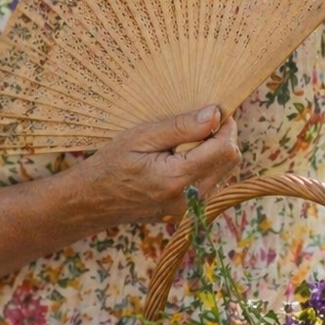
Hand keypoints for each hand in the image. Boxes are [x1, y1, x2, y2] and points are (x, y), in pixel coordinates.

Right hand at [71, 106, 241, 225]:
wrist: (93, 201)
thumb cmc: (112, 164)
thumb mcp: (142, 137)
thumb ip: (181, 127)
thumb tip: (215, 115)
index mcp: (177, 178)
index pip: (225, 149)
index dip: (225, 126)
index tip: (214, 112)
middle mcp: (189, 199)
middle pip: (231, 161)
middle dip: (221, 138)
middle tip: (196, 126)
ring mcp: (190, 209)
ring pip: (225, 172)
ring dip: (214, 153)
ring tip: (184, 145)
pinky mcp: (188, 212)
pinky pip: (213, 183)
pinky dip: (206, 166)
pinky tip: (182, 160)